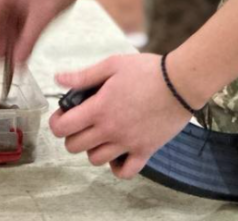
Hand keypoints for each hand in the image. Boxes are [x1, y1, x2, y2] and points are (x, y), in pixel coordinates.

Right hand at [0, 0, 77, 64]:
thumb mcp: (41, 18)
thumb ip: (28, 42)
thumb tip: (17, 61)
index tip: (0, 58)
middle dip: (6, 43)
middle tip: (12, 62)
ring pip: (8, 24)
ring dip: (14, 40)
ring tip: (20, 57)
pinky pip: (17, 21)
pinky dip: (22, 34)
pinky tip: (26, 46)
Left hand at [50, 54, 190, 178]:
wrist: (180, 82)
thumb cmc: (147, 71)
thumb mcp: (111, 65)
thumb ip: (83, 76)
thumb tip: (58, 78)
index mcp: (99, 108)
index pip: (63, 127)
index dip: (56, 122)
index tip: (62, 115)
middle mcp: (110, 130)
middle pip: (74, 147)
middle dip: (71, 135)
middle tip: (80, 122)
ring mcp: (128, 143)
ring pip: (96, 160)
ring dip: (92, 149)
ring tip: (99, 134)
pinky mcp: (145, 151)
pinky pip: (124, 171)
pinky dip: (117, 166)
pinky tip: (117, 151)